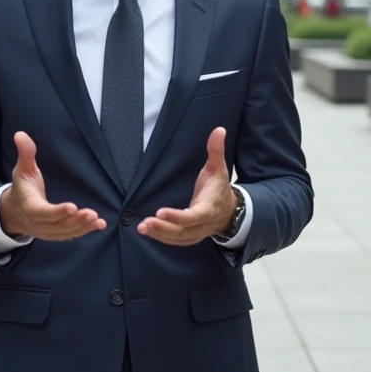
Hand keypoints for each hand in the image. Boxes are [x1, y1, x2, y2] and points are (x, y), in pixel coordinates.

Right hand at [0, 132, 106, 240]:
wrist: (14, 212)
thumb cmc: (21, 188)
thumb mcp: (22, 170)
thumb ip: (25, 153)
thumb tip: (20, 134)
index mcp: (30, 207)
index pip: (44, 212)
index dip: (57, 212)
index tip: (72, 207)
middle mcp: (38, 223)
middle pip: (58, 225)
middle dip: (75, 220)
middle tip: (91, 214)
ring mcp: (48, 231)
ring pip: (66, 232)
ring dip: (82, 227)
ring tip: (97, 220)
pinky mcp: (56, 234)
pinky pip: (71, 235)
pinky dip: (85, 231)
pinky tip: (99, 225)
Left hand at [139, 127, 235, 245]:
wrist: (228, 211)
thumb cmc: (219, 188)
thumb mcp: (219, 168)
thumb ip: (216, 150)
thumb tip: (219, 130)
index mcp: (208, 208)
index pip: (192, 216)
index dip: (177, 217)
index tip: (160, 212)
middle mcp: (202, 224)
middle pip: (182, 231)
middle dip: (163, 228)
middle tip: (144, 224)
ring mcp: (195, 233)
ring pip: (176, 238)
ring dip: (158, 234)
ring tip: (142, 227)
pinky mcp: (189, 237)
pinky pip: (174, 241)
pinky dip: (161, 237)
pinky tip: (147, 231)